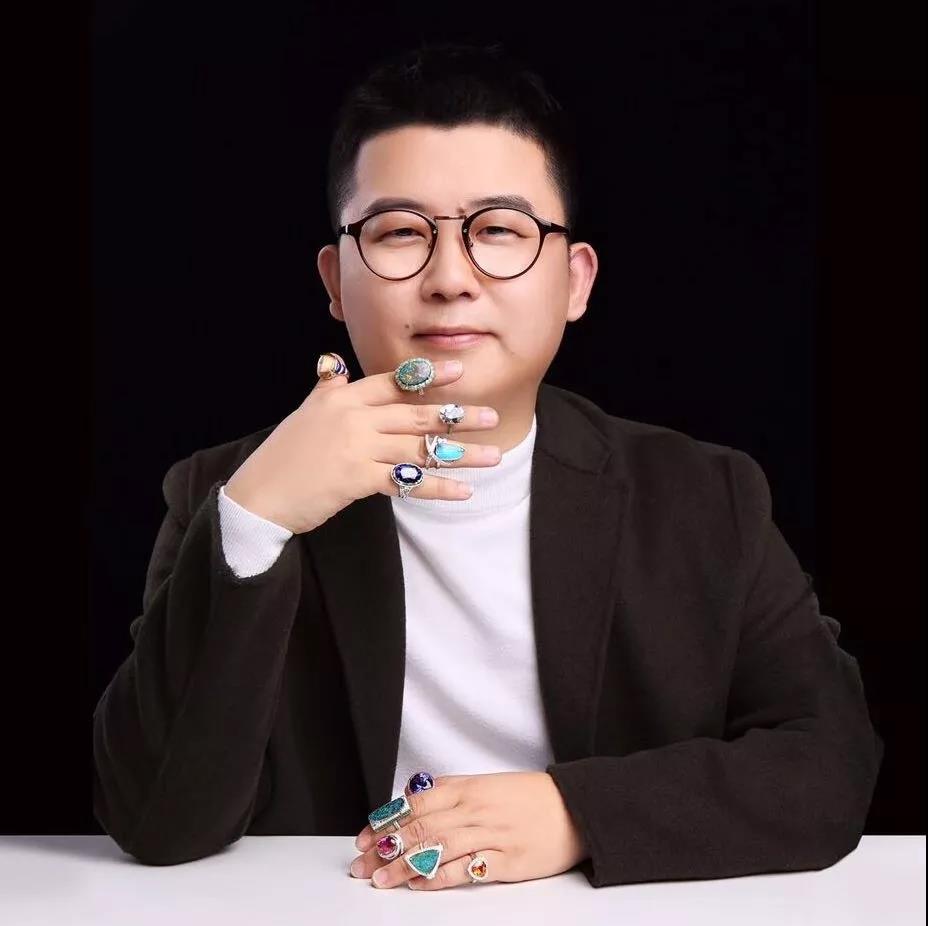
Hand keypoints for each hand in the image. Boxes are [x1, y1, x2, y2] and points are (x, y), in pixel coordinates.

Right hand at [224, 357, 501, 533]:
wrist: (258, 494)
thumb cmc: (284, 456)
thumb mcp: (306, 414)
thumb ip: (327, 389)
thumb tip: (333, 364)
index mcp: (341, 397)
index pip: (392, 382)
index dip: (427, 376)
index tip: (459, 371)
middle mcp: (352, 417)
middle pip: (414, 414)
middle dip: (457, 416)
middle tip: (492, 417)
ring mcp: (355, 447)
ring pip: (418, 448)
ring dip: (459, 454)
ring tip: (493, 457)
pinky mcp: (356, 479)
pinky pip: (407, 481)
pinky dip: (438, 487)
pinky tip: (463, 492)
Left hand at [350, 772, 588, 889]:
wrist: (574, 807)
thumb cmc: (528, 798)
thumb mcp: (486, 784)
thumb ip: (450, 792)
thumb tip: (411, 799)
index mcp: (468, 788)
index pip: (416, 803)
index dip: (386, 821)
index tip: (363, 837)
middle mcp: (475, 809)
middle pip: (421, 828)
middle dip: (386, 848)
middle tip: (362, 865)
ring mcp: (491, 834)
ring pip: (437, 848)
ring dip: (404, 865)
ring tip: (381, 879)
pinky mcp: (507, 860)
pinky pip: (467, 869)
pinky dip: (440, 877)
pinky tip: (420, 885)